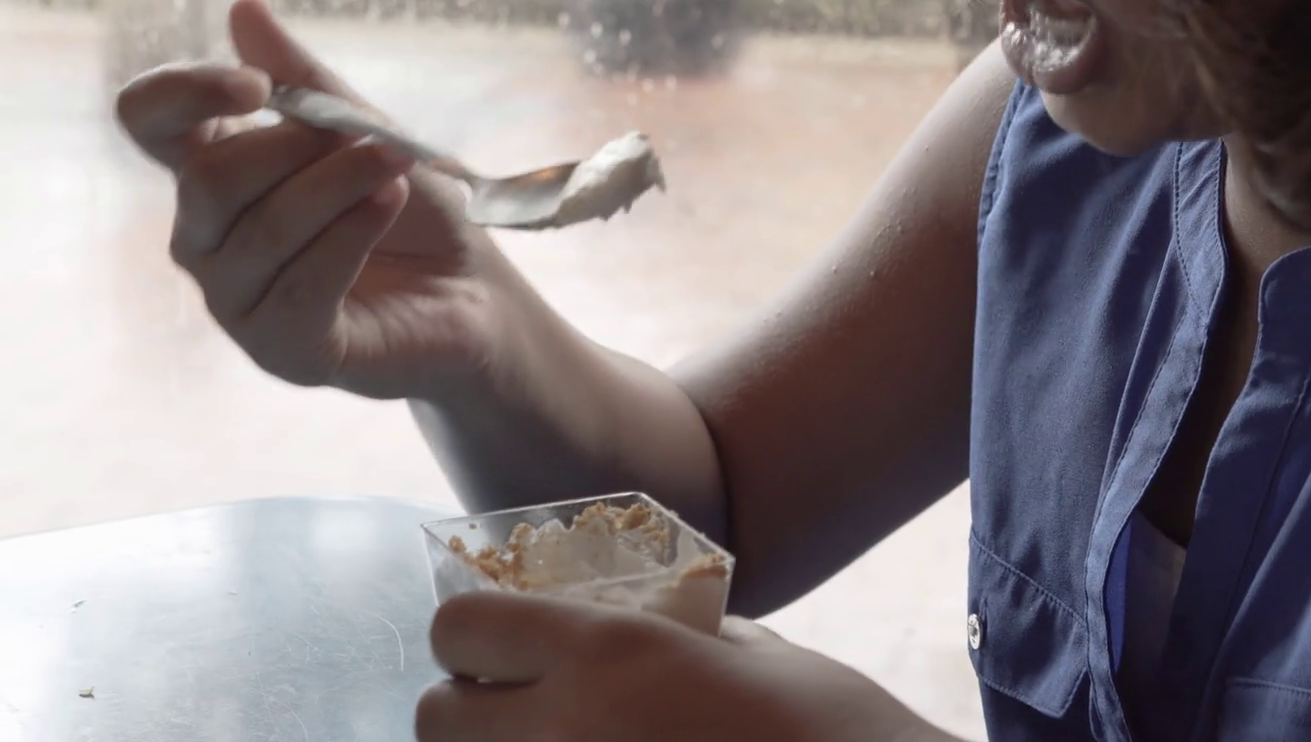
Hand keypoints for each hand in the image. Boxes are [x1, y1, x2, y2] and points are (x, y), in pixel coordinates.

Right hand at [115, 0, 518, 399]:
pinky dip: (351, 235)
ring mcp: (237, 301)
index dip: (186, 92)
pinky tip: (389, 205)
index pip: (147, 120)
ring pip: (261, 230)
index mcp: (213, 173)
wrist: (474, 290)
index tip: (259, 84)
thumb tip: (244, 6)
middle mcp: (207, 240)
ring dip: (339, 187)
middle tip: (370, 139)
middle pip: (208, 179)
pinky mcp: (283, 349)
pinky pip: (300, 287)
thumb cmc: (413, 209)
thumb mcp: (368, 133)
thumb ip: (307, 83)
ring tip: (398, 169)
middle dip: (296, 149)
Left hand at [417, 592, 951, 741]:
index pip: (461, 631)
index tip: (511, 643)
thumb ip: (676, 634)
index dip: (478, 634)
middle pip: (435, 719)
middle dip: (471, 711)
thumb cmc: (834, 733)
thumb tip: (634, 621)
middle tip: (531, 713)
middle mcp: (562, 734)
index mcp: (607, 656)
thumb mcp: (755, 656)